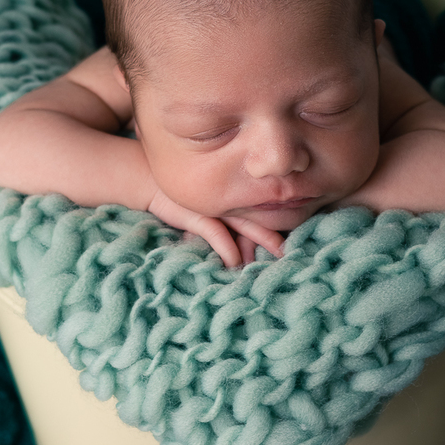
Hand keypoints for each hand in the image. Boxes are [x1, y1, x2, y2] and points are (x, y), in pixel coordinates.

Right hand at [147, 186, 284, 268]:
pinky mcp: (197, 214)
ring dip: (261, 241)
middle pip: (260, 221)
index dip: (277, 229)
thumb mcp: (202, 215)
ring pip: (246, 225)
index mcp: (232, 203)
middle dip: (278, 237)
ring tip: (279, 255)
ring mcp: (215, 208)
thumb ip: (219, 231)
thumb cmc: (178, 200)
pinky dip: (226, 248)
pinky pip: (215, 232)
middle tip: (296, 254)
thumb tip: (236, 260)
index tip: (295, 245)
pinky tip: (236, 262)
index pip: (260, 216)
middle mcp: (228, 204)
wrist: (148, 181)